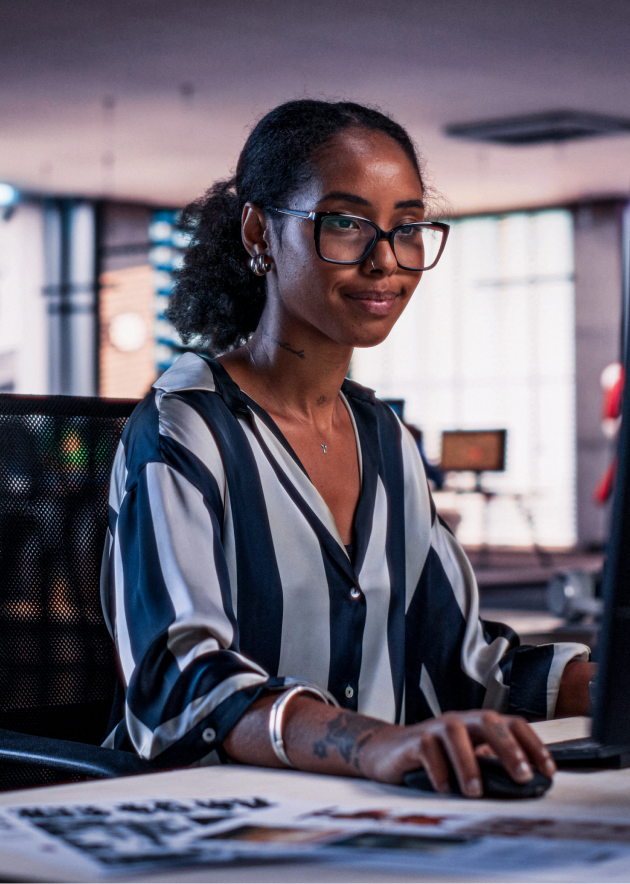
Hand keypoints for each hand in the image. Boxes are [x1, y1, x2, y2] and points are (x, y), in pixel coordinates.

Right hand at [360, 709, 556, 797]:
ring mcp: (437, 728)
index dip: (533, 745)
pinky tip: (444, 789)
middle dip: (509, 748)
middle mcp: (462, 721)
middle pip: (489, 722)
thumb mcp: (470, 761)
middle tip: (522, 775)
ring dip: (469, 762)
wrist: (390, 753)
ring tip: (476, 791)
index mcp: (480, 725)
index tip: (548, 770)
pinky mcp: (414, 740)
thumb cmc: (438, 760)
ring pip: (456, 733)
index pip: (513, 724)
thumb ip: (493, 768)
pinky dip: (438, 770)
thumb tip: (528, 787)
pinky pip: (427, 749)